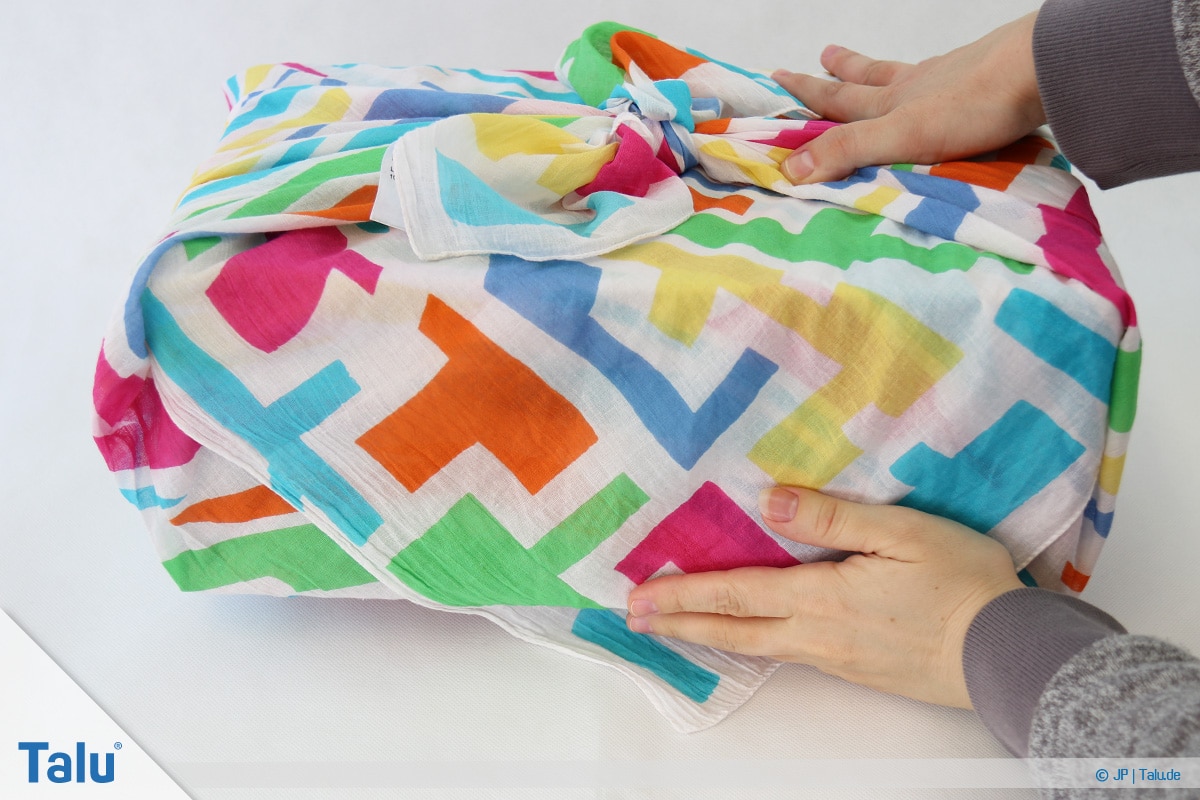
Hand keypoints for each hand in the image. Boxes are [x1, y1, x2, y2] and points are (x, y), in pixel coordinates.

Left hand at [625, 487, 1025, 707]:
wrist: (1008, 653)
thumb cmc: (961, 583)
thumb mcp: (901, 532)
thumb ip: (832, 516)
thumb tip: (769, 501)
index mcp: (821, 597)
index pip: (735, 594)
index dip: (683, 595)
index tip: (639, 596)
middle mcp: (817, 634)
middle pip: (733, 631)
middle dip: (680, 624)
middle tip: (635, 622)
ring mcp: (835, 656)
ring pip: (757, 647)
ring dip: (709, 637)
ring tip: (677, 631)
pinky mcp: (855, 668)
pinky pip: (787, 655)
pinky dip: (750, 646)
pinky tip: (750, 640)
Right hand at [772, 12, 1045, 182]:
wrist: (1043, 71)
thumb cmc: (974, 103)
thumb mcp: (900, 136)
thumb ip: (848, 151)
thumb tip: (788, 169)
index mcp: (894, 101)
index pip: (840, 98)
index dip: (808, 91)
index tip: (779, 77)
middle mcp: (919, 85)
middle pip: (871, 77)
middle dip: (842, 72)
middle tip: (824, 55)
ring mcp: (954, 80)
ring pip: (910, 74)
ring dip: (886, 72)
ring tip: (873, 66)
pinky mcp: (988, 83)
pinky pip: (949, 79)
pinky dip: (935, 78)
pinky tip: (945, 80)